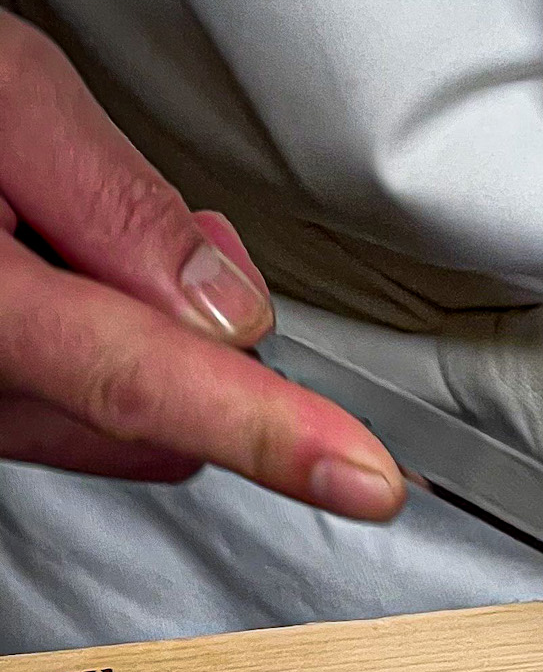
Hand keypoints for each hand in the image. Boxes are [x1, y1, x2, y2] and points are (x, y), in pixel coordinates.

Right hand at [0, 11, 401, 513]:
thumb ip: (110, 195)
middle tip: (169, 231)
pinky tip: (55, 271)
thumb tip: (220, 302)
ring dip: (139, 340)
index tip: (362, 476)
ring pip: (104, 422)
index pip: (137, 376)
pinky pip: (53, 411)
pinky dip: (91, 353)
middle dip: (193, 336)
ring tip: (72, 227)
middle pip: (138, 412)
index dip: (267, 431)